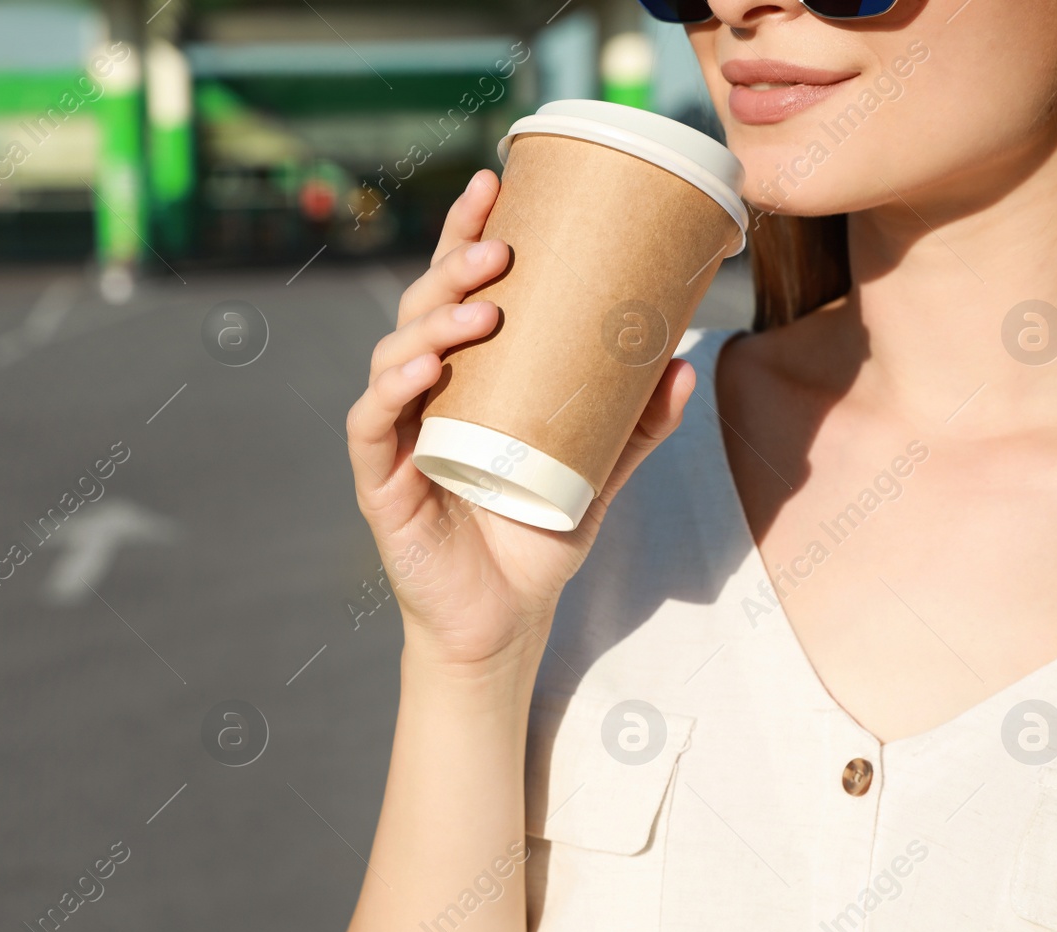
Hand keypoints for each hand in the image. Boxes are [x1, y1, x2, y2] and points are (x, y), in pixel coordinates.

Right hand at [345, 169, 696, 667]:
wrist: (505, 624)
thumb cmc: (537, 538)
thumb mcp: (599, 471)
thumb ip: (637, 423)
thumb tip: (685, 359)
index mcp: (465, 382)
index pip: (456, 293)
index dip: (464, 234)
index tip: (494, 182)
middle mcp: (423, 398)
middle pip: (421, 312)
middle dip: (453, 268)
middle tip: (500, 247)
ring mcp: (397, 439)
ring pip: (393, 357)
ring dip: (431, 323)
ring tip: (481, 306)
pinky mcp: (382, 485)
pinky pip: (371, 426)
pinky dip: (390, 390)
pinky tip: (420, 368)